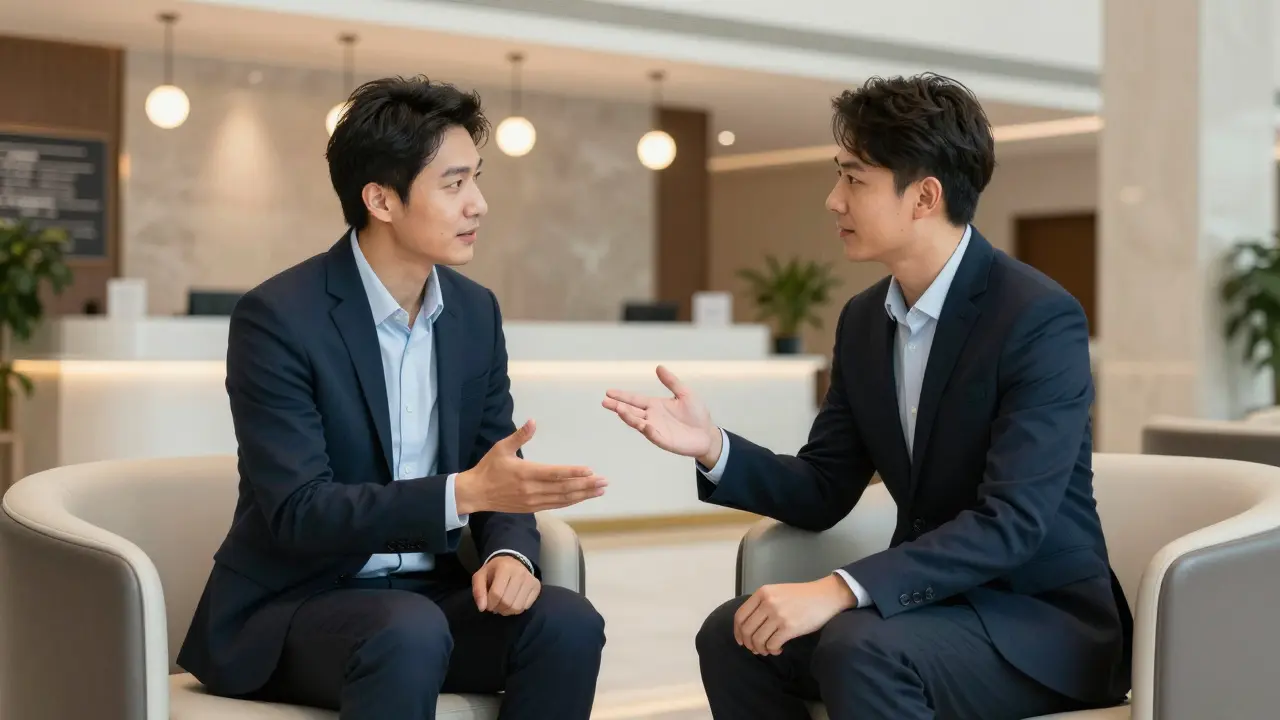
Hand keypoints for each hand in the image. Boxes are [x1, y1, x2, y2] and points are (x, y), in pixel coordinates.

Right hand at [455, 420, 606, 514]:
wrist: (476, 493)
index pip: (554, 474)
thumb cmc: (489, 468)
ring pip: (563, 499)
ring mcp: (533, 501)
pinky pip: (556, 505)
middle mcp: (532, 489)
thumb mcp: (501, 448)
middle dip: (586, 486)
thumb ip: (519, 435)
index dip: (573, 473)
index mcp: (525, 473)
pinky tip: (582, 497)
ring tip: (600, 490)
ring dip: (583, 495)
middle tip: (604, 482)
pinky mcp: (532, 508)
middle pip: (564, 489)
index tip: (590, 470)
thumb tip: (533, 421)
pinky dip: (571, 501)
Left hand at [472, 555, 540, 614]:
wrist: (512, 562)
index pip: (496, 593)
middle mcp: (520, 572)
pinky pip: (526, 607)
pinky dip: (516, 609)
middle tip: (495, 606)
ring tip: (503, 605)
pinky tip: (512, 602)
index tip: (487, 604)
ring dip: (507, 611)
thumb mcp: (480, 576)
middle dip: (498, 608)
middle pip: (507, 602)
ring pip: (517, 607)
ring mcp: (530, 579)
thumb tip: (482, 608)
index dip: (489, 604)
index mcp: (504, 567)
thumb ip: (478, 591)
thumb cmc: (494, 571)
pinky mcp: (537, 586)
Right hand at [602, 365, 722, 465]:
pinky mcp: (663, 440)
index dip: (622, 396)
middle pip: (631, 411)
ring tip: (618, 410)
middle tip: (605, 401)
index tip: (608, 392)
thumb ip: (671, 382)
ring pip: (638, 423)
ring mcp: (656, 429)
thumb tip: (659, 367)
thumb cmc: (696, 414)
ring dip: (628, 417)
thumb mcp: (684, 393)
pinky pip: (653, 435)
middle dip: (618, 406)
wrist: (707, 434)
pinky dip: (647, 430)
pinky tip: (643, 424)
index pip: (634, 399)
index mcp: (655, 405)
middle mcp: (652, 417)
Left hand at [734, 576, 856, 655]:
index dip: (737, 632)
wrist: (825, 596)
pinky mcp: (789, 627)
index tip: (741, 641)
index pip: (740, 616)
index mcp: (762, 593)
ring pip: (758, 640)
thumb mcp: (777, 592)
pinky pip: (772, 645)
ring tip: (768, 649)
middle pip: (747, 630)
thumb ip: (762, 604)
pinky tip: (778, 649)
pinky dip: (772, 650)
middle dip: (749, 644)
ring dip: (760, 649)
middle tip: (755, 648)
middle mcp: (767, 603)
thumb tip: (749, 628)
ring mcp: (778, 615)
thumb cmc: (801, 596)